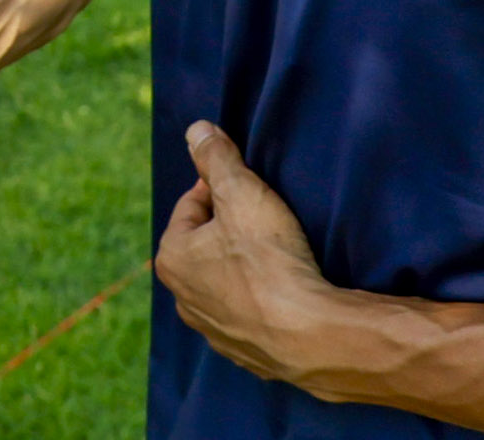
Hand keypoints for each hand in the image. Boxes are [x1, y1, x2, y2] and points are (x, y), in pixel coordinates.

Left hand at [155, 120, 342, 387]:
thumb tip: (196, 129)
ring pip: (227, 282)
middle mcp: (183, 299)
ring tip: (278, 254)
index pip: (192, 206)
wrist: (311, 337)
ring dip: (245, 266)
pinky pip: (252, 315)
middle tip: (264, 218)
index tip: (247, 184)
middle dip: (230, 228)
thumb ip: (216, 158)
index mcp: (172, 259)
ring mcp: (215, 331)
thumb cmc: (270, 260)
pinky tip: (286, 290)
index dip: (220, 188)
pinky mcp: (248, 355)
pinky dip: (264, 300)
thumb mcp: (242, 193)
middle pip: (207, 245)